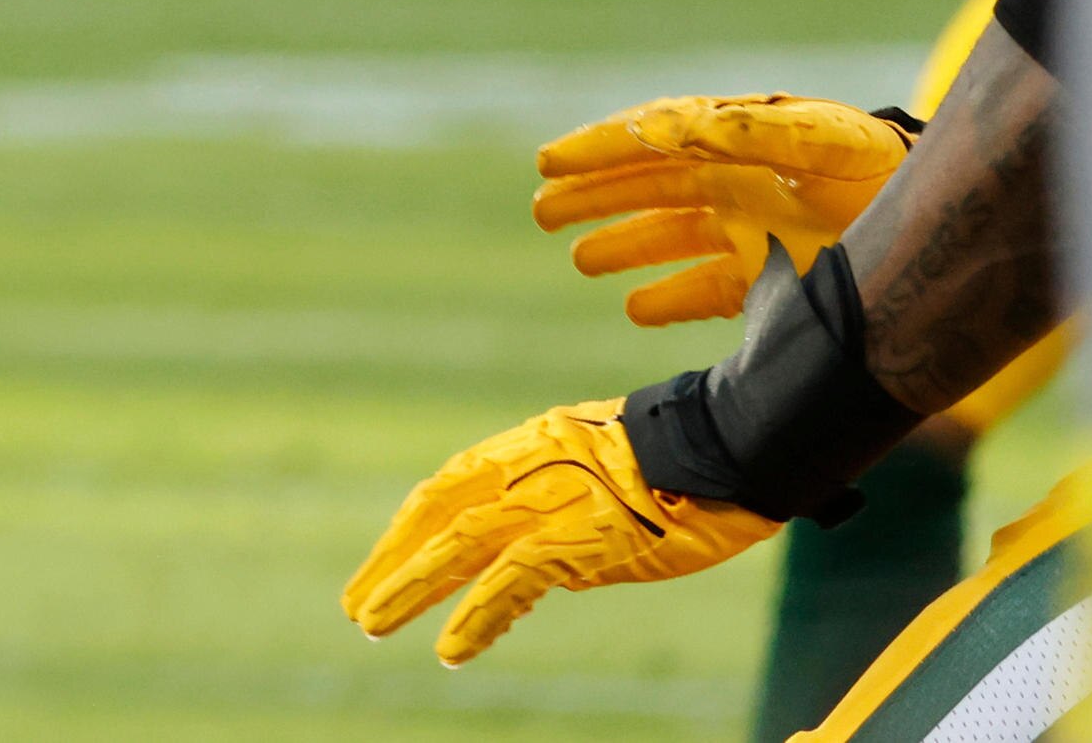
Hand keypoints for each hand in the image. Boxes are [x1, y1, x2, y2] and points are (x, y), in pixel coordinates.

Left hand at [342, 401, 779, 665]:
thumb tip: (548, 570)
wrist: (734, 442)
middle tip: (357, 603)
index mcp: (532, 446)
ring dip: (410, 588)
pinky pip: (513, 581)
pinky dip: (478, 617)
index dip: (413, 524)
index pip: (452, 484)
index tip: (388, 556)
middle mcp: (528, 466)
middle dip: (393, 558)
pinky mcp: (582, 536)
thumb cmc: (690, 460)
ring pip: (458, 544)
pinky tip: (451, 649)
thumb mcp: (611, 476)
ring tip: (372, 625)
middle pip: (438, 511)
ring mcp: (553, 500)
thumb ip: (569, 514)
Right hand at [532, 93, 914, 327]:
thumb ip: (748, 129)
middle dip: (592, 197)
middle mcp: (738, 183)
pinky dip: (669, 299)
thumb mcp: (822, 139)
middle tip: (542, 210)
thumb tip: (667, 127)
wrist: (951, 230)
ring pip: (668, 238)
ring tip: (580, 258)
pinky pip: (707, 289)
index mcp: (739, 139)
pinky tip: (634, 307)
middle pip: (647, 188)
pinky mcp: (776, 281)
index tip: (549, 163)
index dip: (597, 149)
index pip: (651, 140)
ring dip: (622, 246)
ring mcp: (754, 232)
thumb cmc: (887, 167)